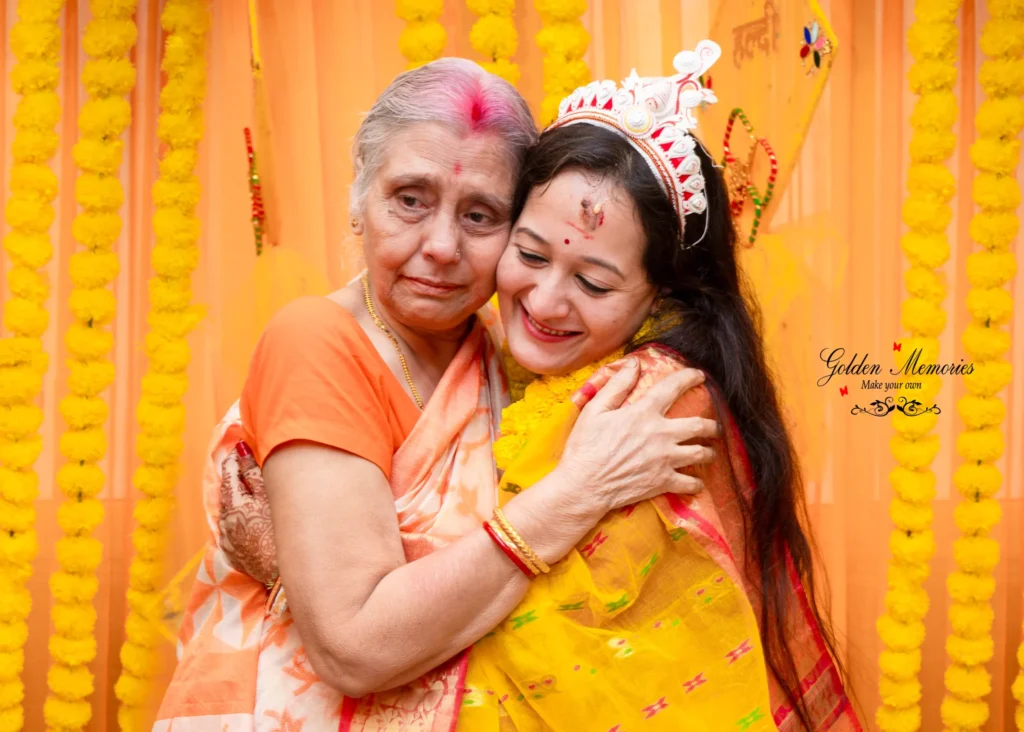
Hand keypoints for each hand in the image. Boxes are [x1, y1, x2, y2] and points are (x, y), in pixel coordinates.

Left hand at [218, 441, 278, 585]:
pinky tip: (250, 519)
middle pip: (228, 493)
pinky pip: (232, 531)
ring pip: (229, 512)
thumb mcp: (269, 496)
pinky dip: (239, 520)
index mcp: (232, 504)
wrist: (283, 574)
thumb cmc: (281, 530)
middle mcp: (225, 522)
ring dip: (237, 500)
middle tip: (245, 464)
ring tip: (250, 491)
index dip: (235, 459)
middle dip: (235, 478)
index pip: (230, 473)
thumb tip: (240, 450)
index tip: (241, 447)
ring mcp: (228, 541)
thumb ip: (254, 471)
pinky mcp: (234, 556)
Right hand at [555, 361, 719, 514]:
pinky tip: (697, 481)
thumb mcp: (595, 409)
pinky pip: (690, 483)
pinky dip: (697, 483)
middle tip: (713, 426)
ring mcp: (665, 460)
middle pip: (699, 425)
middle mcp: (661, 435)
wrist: (584, 485)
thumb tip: (634, 364)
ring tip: (709, 451)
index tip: (699, 376)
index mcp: (644, 413)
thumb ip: (618, 385)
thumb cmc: (585, 447)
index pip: (672, 388)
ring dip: (709, 451)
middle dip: (711, 424)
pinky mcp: (663, 482)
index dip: (689, 378)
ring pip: (701, 453)